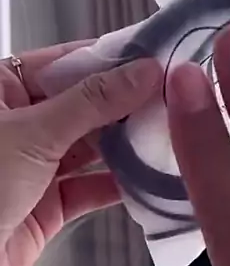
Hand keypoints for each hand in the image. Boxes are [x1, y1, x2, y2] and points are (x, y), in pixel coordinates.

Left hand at [0, 43, 160, 265]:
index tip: (158, 58)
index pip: (67, 63)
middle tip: (175, 99)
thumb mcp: (33, 134)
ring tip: (170, 135)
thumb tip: (142, 72)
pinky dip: (120, 184)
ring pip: (92, 146)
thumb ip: (92, 102)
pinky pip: (92, 188)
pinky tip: (148, 178)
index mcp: (1, 89)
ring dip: (128, 145)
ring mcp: (33, 166)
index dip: (113, 60)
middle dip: (128, 104)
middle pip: (85, 104)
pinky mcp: (47, 206)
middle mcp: (18, 124)